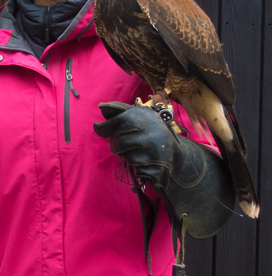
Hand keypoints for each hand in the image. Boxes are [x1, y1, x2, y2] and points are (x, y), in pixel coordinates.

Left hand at [94, 101, 233, 237]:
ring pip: (125, 156)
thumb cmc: (149, 134)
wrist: (176, 155)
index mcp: (144, 115)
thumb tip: (102, 107)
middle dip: (115, 145)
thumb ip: (119, 112)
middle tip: (123, 144)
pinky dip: (136, 166)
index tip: (99, 129)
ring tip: (136, 151)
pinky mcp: (157, 165)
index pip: (117, 121)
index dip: (104, 127)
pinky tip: (145, 161)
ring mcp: (155, 148)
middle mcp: (151, 129)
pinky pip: (135, 168)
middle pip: (117, 141)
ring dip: (126, 156)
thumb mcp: (137, 118)